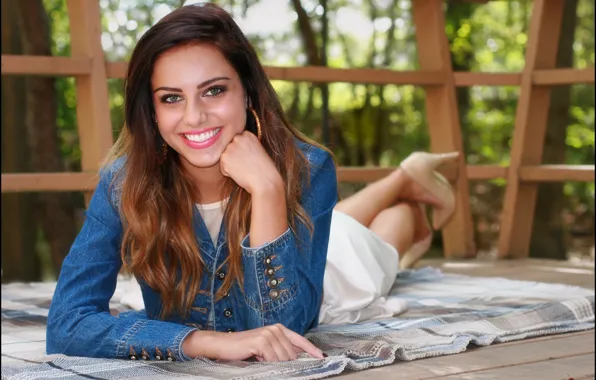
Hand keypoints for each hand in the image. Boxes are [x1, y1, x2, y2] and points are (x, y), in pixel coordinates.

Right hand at [182, 324, 323, 361]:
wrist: (223, 345)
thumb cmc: (244, 348)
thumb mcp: (266, 347)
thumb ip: (281, 349)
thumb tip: (297, 358)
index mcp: (279, 329)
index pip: (300, 340)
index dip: (312, 350)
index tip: (322, 357)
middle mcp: (275, 329)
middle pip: (292, 354)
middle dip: (287, 363)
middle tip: (270, 363)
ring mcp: (268, 334)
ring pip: (283, 359)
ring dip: (274, 364)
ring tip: (260, 360)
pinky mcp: (261, 342)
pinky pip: (272, 360)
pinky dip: (267, 363)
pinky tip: (257, 359)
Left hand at [219, 131, 281, 193]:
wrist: (264, 181)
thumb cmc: (264, 169)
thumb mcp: (258, 150)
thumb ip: (246, 145)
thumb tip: (236, 149)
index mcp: (248, 134)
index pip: (237, 139)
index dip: (241, 149)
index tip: (247, 156)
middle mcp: (238, 138)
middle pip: (229, 146)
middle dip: (234, 155)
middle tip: (245, 164)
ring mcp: (230, 148)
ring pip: (225, 156)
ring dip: (230, 163)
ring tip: (243, 169)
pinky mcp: (224, 158)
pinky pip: (222, 167)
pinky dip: (228, 172)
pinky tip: (239, 174)